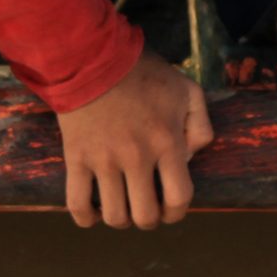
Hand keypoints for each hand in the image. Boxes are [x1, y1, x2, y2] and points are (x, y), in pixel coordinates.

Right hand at [54, 53, 215, 228]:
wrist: (95, 57)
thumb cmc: (144, 73)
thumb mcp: (187, 90)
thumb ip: (200, 126)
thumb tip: (190, 159)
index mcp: (167, 142)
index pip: (179, 198)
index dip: (177, 212)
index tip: (171, 210)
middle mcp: (136, 157)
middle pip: (145, 215)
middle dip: (149, 219)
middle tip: (146, 207)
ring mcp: (104, 161)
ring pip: (114, 216)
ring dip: (120, 218)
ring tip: (121, 206)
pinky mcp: (76, 158)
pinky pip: (77, 204)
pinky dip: (86, 217)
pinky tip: (93, 212)